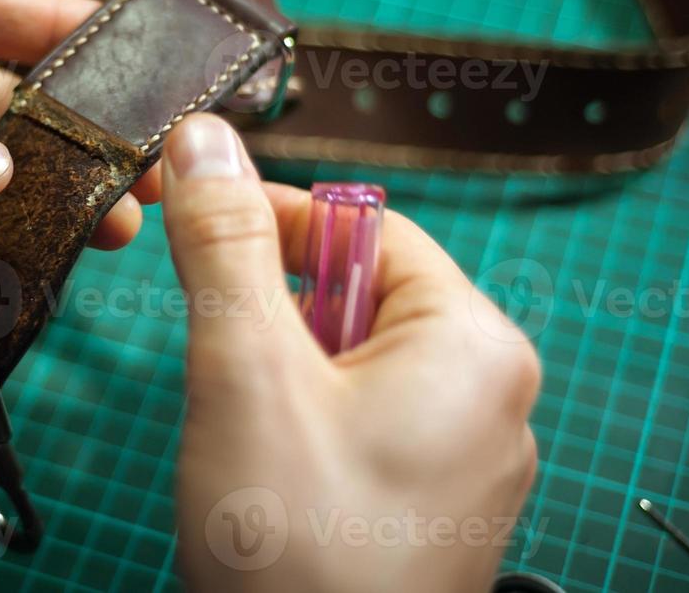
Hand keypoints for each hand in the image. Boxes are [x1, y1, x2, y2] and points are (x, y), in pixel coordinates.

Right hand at [160, 114, 539, 592]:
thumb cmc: (295, 549)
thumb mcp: (246, 372)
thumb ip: (226, 246)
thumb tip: (205, 139)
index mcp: (476, 344)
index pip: (367, 227)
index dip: (274, 218)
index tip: (196, 221)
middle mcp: (492, 395)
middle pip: (360, 293)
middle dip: (274, 311)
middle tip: (222, 362)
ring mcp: (467, 459)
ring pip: (352, 361)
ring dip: (282, 370)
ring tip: (245, 434)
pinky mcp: (433, 506)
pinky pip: (363, 422)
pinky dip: (303, 424)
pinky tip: (269, 475)